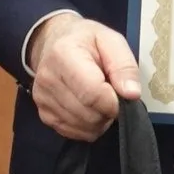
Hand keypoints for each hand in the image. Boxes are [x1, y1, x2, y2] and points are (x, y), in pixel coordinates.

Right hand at [30, 14, 140, 140]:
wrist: (54, 43)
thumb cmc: (86, 41)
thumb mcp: (111, 40)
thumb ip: (124, 65)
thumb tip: (131, 94)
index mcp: (63, 55)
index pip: (92, 94)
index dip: (114, 102)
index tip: (123, 95)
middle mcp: (48, 79)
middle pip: (88, 114)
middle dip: (108, 111)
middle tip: (112, 95)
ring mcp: (42, 99)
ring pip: (83, 127)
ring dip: (100, 120)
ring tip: (101, 100)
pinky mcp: (44, 115)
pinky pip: (74, 133)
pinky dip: (88, 127)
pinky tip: (90, 109)